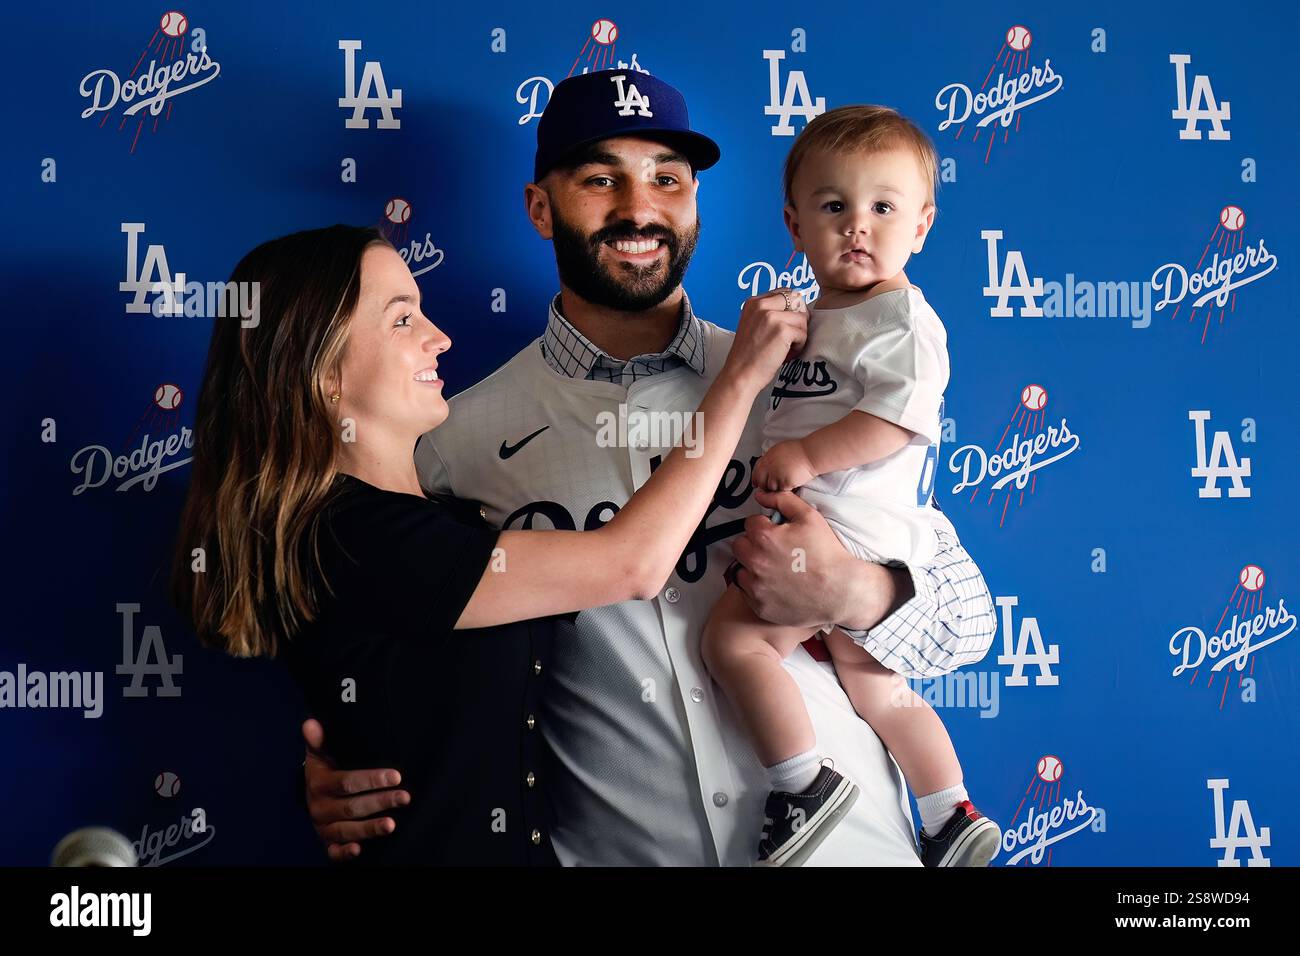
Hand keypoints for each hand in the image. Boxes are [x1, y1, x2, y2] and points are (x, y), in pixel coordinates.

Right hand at [302, 718, 409, 860]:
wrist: (309, 793)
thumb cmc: (323, 769)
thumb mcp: (319, 753)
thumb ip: (318, 739)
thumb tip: (311, 723)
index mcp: (319, 784)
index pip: (347, 782)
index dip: (372, 780)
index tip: (396, 776)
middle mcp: (319, 807)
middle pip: (352, 807)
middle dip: (380, 802)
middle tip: (405, 797)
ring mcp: (323, 827)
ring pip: (347, 830)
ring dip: (370, 828)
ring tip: (392, 824)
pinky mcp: (327, 842)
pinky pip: (333, 852)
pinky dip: (345, 853)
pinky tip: (360, 850)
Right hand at [721, 288, 807, 395]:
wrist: (740, 375)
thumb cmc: (749, 356)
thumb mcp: (753, 325)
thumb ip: (770, 313)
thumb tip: (798, 308)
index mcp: (754, 302)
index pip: (785, 292)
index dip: (792, 309)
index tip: (786, 325)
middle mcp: (761, 305)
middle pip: (797, 301)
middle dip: (799, 319)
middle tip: (790, 337)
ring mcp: (771, 316)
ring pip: (802, 319)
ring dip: (799, 336)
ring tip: (784, 348)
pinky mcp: (782, 330)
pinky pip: (803, 334)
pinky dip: (798, 346)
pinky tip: (785, 354)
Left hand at [731, 490, 889, 629]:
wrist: (840, 591)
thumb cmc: (827, 553)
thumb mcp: (810, 517)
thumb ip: (782, 500)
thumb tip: (760, 495)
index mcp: (763, 537)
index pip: (749, 523)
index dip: (764, 526)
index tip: (777, 534)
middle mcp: (754, 561)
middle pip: (740, 545)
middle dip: (753, 544)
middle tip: (774, 551)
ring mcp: (755, 586)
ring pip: (740, 570)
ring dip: (751, 567)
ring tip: (774, 569)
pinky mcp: (759, 606)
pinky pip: (747, 592)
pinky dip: (756, 588)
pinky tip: (775, 585)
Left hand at [752, 440, 816, 491]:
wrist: (810, 454)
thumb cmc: (800, 451)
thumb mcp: (779, 450)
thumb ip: (770, 459)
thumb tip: (765, 466)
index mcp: (767, 458)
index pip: (756, 471)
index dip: (755, 478)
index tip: (755, 483)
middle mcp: (770, 467)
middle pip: (761, 482)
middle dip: (764, 485)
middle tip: (771, 485)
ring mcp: (777, 476)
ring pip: (771, 488)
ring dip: (776, 488)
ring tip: (784, 482)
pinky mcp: (785, 483)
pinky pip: (781, 491)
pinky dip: (785, 490)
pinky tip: (790, 484)